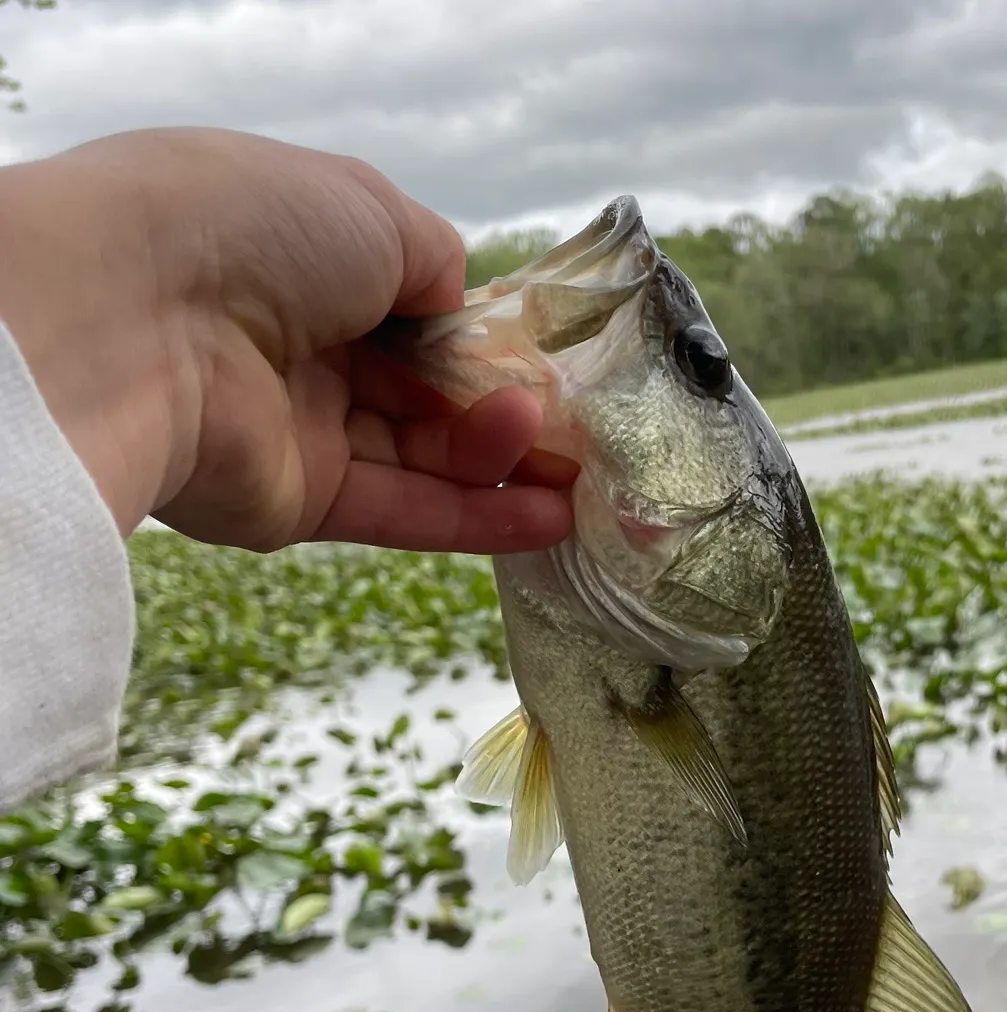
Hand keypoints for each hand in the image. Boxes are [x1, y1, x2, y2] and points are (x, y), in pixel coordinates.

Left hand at [0, 127, 572, 553]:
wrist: (142, 319)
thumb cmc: (257, 233)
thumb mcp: (373, 211)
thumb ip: (436, 264)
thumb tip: (466, 310)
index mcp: (313, 266)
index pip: (420, 316)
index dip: (488, 344)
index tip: (553, 369)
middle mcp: (307, 349)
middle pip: (429, 395)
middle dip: (508, 413)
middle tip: (579, 435)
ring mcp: (301, 431)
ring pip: (424, 457)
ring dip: (504, 466)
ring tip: (574, 474)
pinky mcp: (296, 505)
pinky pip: (401, 511)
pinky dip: (476, 519)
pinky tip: (548, 519)